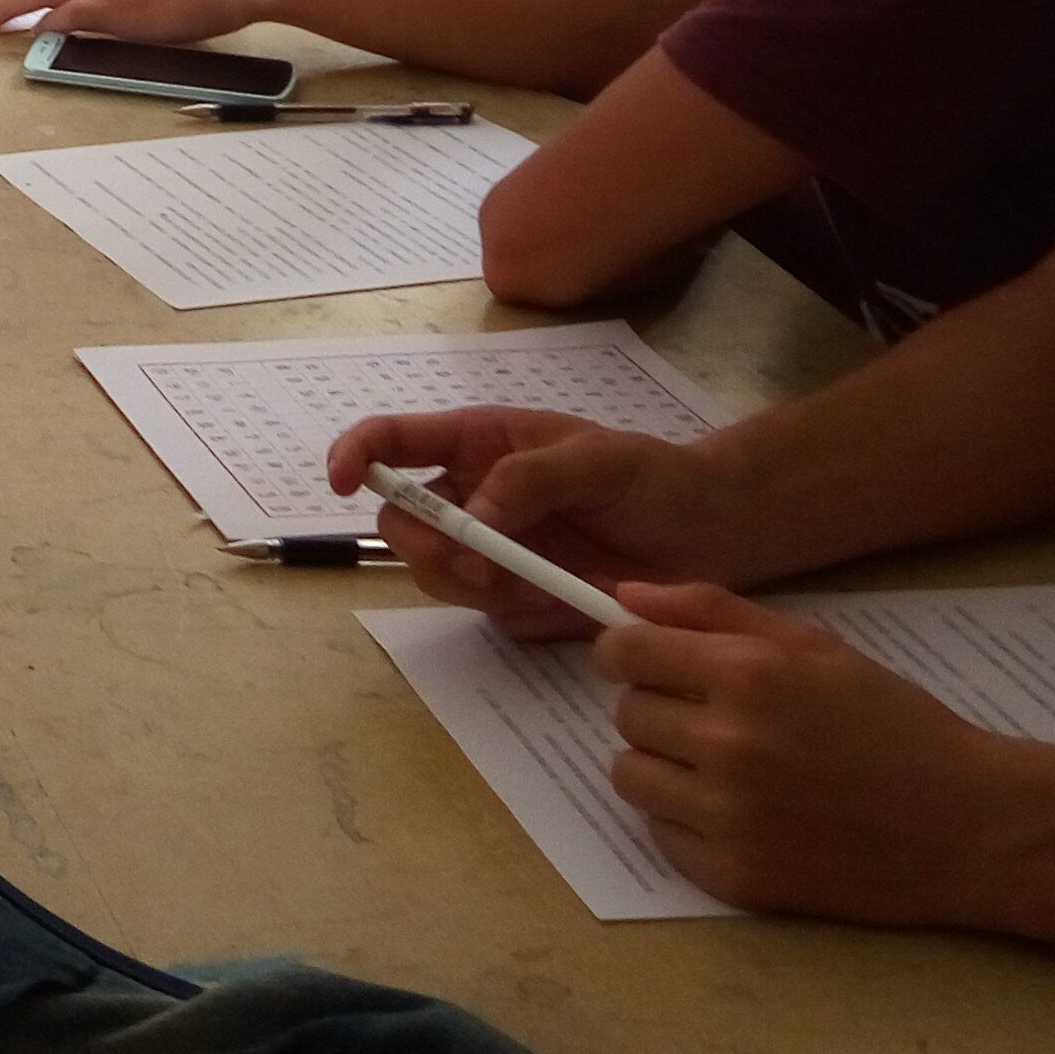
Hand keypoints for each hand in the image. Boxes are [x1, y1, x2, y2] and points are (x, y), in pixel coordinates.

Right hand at [324, 408, 749, 638]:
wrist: (712, 536)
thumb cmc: (655, 478)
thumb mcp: (599, 459)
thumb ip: (532, 478)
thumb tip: (473, 519)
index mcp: (479, 443)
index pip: (393, 440)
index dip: (355, 455)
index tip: (342, 481)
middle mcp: (471, 496)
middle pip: (401, 524)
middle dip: (424, 545)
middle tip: (474, 563)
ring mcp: (491, 551)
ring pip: (436, 575)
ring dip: (471, 584)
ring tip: (534, 582)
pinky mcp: (517, 599)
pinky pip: (486, 613)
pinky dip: (516, 612)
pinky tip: (564, 600)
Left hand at [595, 583, 1054, 935]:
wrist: (971, 826)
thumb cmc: (895, 724)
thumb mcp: (814, 645)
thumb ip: (713, 612)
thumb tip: (624, 596)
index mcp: (747, 674)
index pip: (623, 651)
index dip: (629, 653)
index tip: (649, 663)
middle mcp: (729, 743)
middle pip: (626, 714)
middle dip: (660, 709)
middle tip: (716, 720)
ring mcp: (731, 817)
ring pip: (631, 776)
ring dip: (664, 767)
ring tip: (725, 768)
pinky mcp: (738, 877)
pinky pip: (663, 836)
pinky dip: (689, 825)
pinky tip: (743, 815)